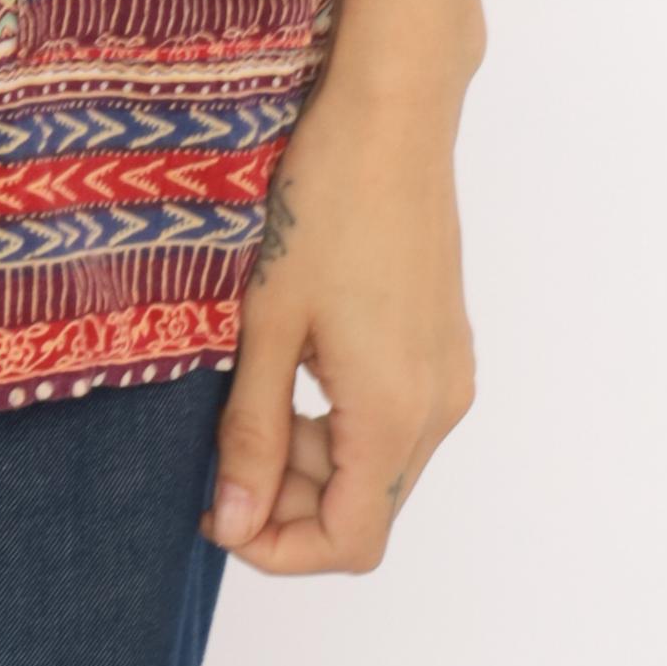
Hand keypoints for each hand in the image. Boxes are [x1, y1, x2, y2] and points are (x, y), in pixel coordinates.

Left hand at [203, 65, 475, 573]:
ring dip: (313, 457)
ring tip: (249, 396)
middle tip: (220, 449)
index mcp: (396, 413)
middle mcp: (439, 408)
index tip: (217, 512)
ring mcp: (449, 374)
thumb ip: (253, 430)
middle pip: (367, 507)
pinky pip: (394, 417)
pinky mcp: (444, 343)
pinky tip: (293, 363)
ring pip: (380, 464)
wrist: (390, 117)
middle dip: (290, 500)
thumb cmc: (325, 203)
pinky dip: (341, 419)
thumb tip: (235, 521)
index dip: (280, 548)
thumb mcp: (268, 321)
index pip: (351, 541)